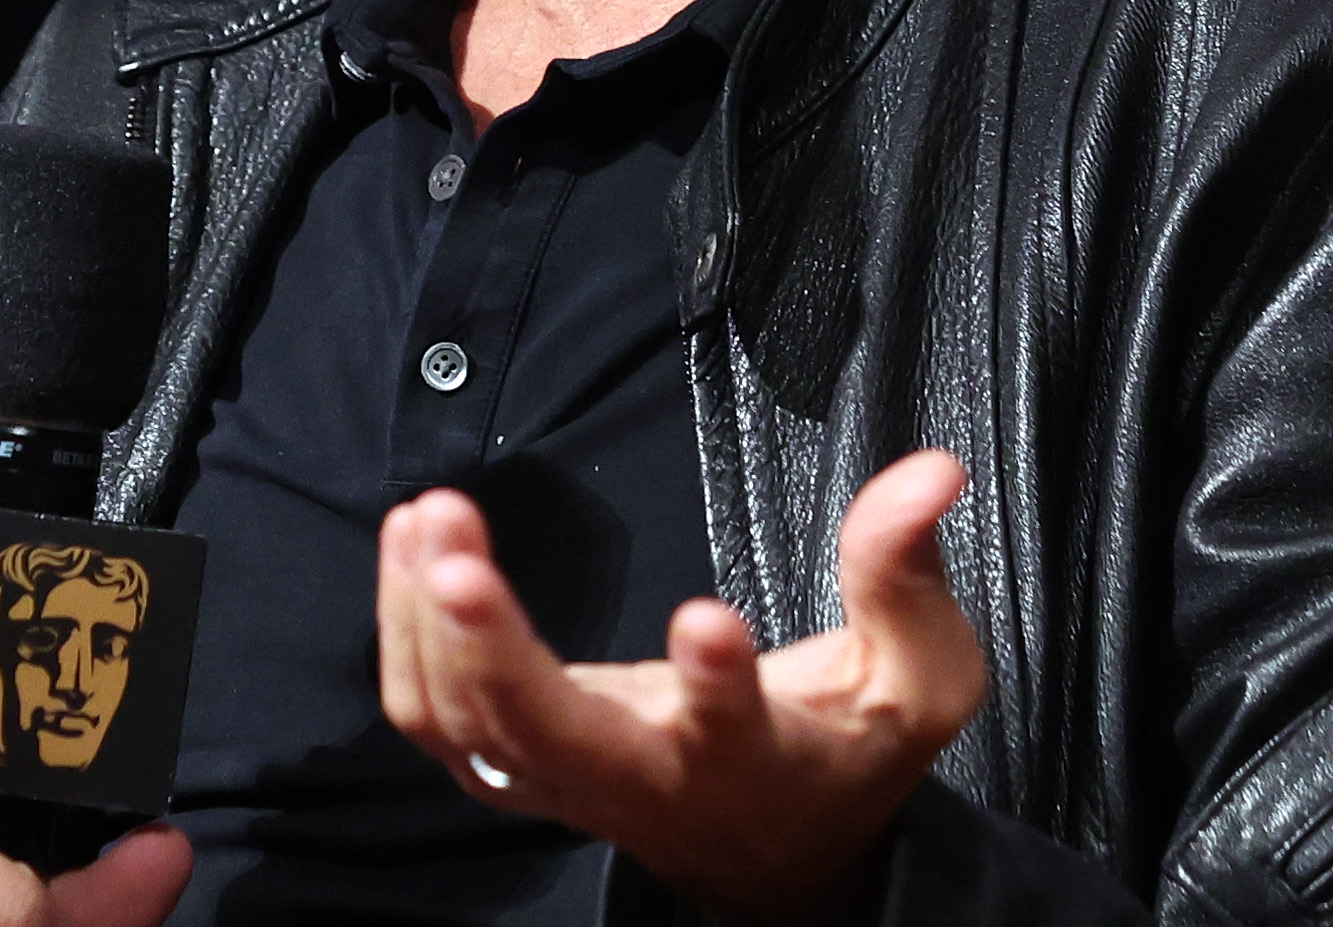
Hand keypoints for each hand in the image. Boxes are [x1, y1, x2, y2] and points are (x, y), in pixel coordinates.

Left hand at [378, 449, 985, 924]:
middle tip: (458, 543)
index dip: (719, 685)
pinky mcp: (520, 767)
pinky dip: (404, 637)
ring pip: (470, 728)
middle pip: (549, 735)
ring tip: (429, 519)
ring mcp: (569, 779)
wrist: (780, 858)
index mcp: (754, 760)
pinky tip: (407, 549)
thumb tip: (928, 473)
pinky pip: (434, 720)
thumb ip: (907, 576)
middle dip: (491, 643)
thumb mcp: (916, 677)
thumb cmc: (846, 753)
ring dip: (429, 626)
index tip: (706, 621)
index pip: (733, 730)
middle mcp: (647, 778)